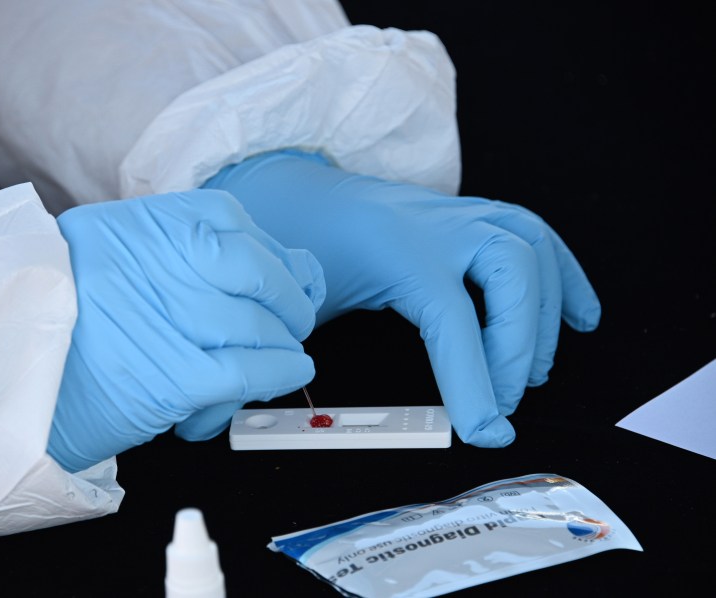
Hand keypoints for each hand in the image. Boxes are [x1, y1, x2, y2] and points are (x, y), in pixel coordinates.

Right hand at [47, 189, 324, 471]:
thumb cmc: (54, 322)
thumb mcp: (108, 258)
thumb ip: (183, 253)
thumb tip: (284, 264)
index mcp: (141, 225)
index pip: (233, 223)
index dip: (272, 255)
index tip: (287, 275)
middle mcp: (161, 262)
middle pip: (257, 276)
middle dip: (288, 303)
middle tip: (292, 321)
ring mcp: (173, 318)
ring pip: (260, 327)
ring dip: (282, 346)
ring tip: (283, 355)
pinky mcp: (177, 377)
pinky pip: (249, 372)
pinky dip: (275, 375)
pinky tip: (279, 377)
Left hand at [203, 150, 599, 447]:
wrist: (300, 197)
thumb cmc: (301, 248)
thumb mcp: (305, 302)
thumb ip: (328, 353)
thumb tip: (351, 417)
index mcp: (396, 248)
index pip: (451, 318)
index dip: (473, 380)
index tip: (486, 430)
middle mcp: (438, 226)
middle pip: (511, 270)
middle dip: (520, 343)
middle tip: (506, 398)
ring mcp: (458, 216)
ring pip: (531, 246)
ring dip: (548, 313)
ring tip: (539, 372)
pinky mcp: (468, 218)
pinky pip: (533, 235)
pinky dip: (563, 277)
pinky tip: (580, 317)